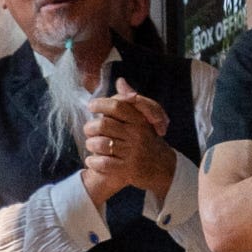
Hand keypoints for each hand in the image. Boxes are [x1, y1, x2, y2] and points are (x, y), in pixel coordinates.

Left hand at [81, 82, 175, 198]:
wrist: (163, 169)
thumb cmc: (149, 141)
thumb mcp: (143, 120)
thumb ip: (129, 102)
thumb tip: (120, 81)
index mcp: (140, 121)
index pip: (117, 106)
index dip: (100, 104)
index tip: (91, 106)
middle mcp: (137, 135)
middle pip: (104, 124)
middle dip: (90, 127)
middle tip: (87, 130)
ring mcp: (133, 153)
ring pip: (101, 144)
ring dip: (90, 145)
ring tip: (90, 145)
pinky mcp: (128, 170)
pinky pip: (104, 163)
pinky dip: (94, 162)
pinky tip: (91, 161)